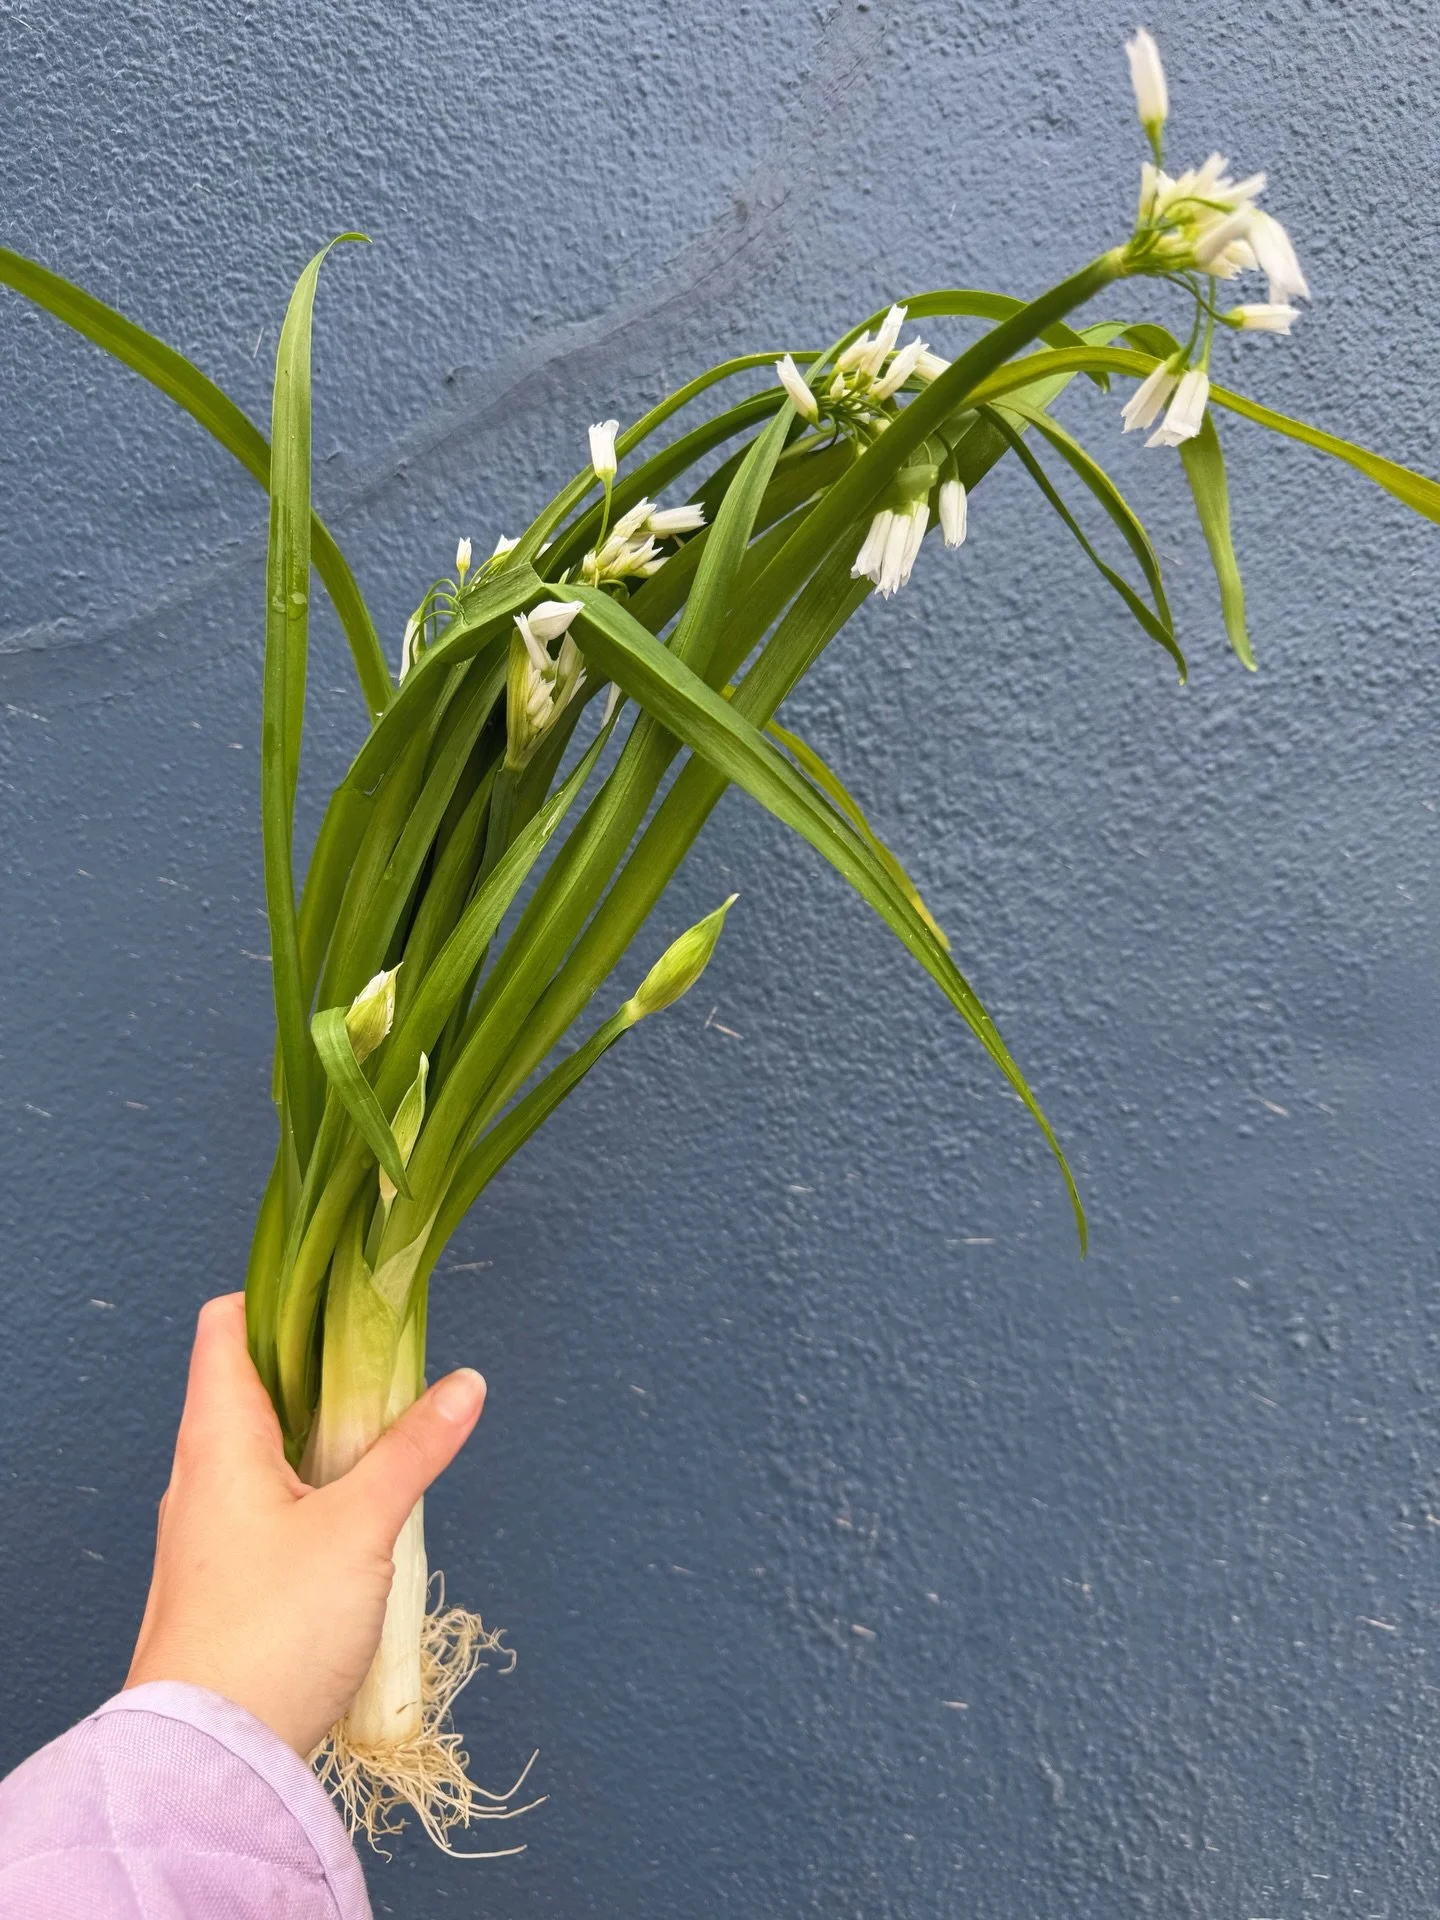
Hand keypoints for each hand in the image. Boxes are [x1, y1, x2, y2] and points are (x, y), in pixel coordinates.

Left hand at [125, 1292, 485, 1756]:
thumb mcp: (360, 1528)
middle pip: (252, 1381)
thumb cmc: (271, 1632)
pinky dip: (312, 1485)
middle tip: (387, 1366)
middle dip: (321, 1365)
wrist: (211, 1757)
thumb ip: (414, 1450)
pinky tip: (359, 1511)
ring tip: (385, 1437)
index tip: (345, 1296)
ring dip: (321, 1432)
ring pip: (262, 1446)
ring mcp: (207, 1527)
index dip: (281, 1296)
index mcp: (217, 1436)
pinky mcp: (224, 1577)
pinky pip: (266, 1502)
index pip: (226, 1325)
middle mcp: (200, 1472)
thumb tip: (463, 1385)